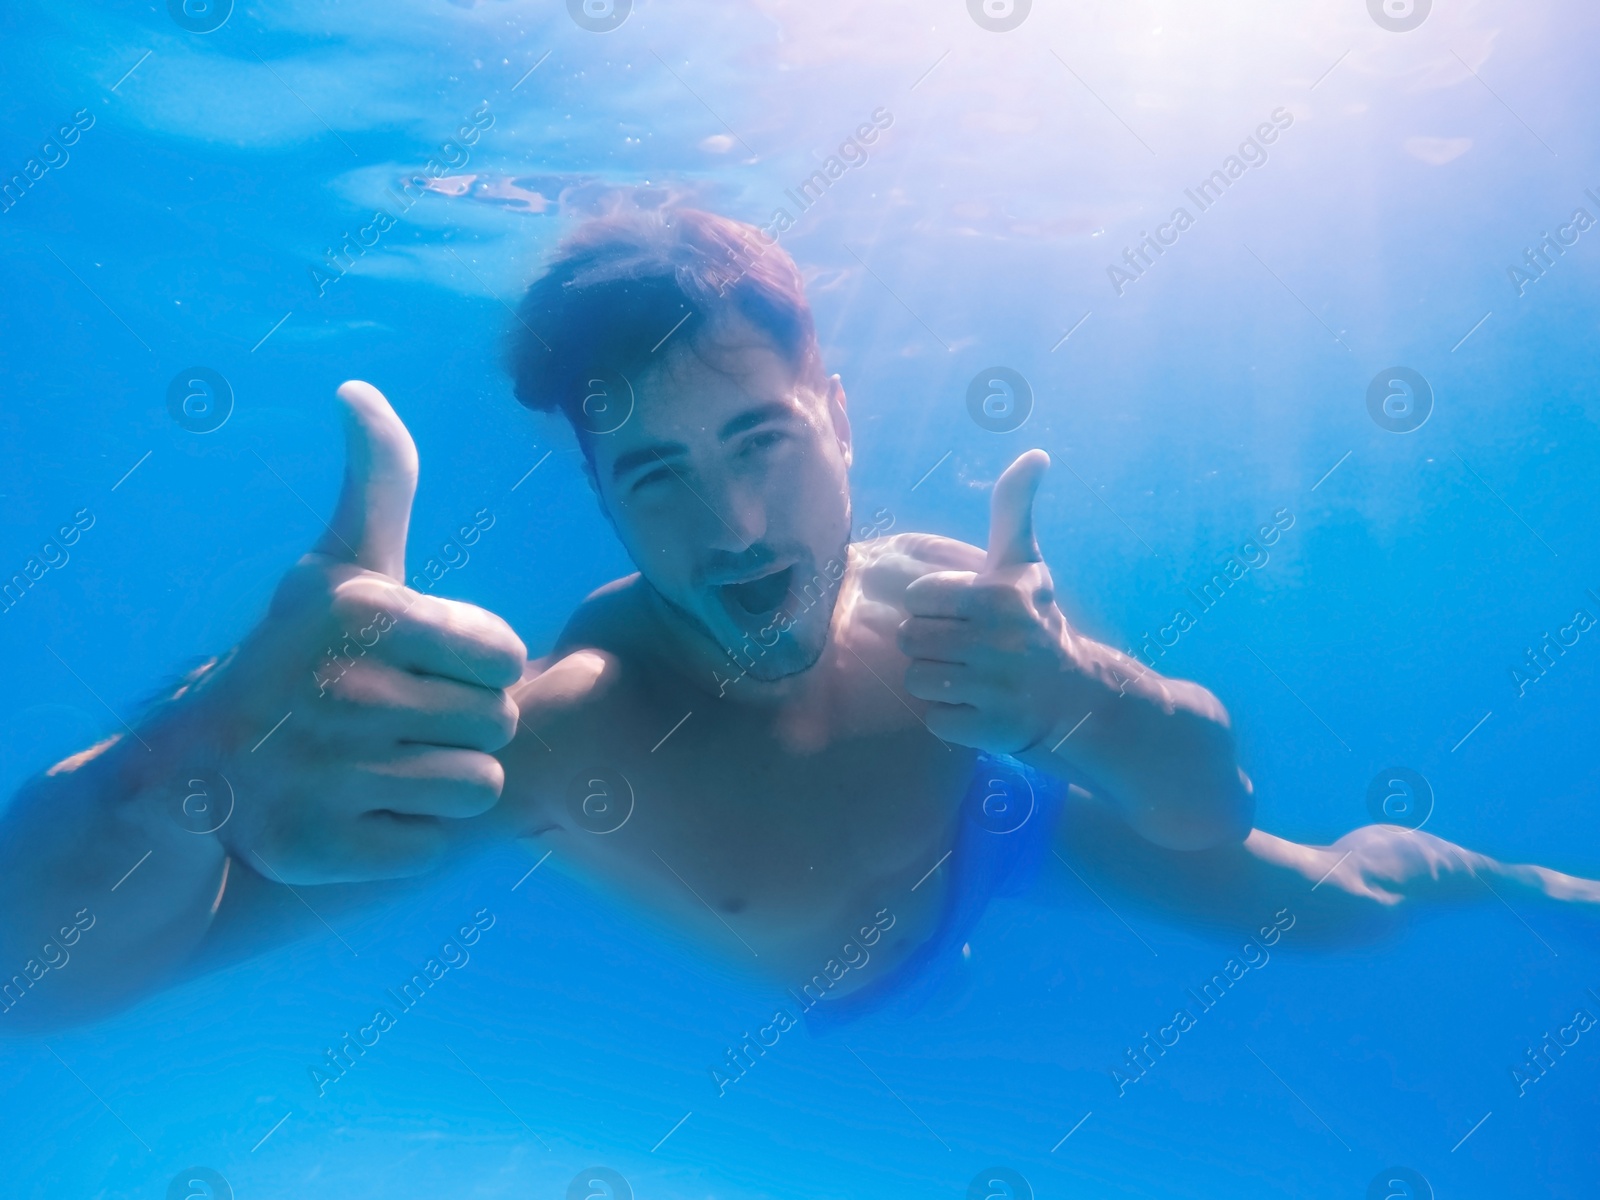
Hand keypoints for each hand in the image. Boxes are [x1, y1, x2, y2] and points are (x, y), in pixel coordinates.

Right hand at [194, 382, 526, 883]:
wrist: (201, 769)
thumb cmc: (297, 656)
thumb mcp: (338, 565)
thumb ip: (377, 481)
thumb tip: (359, 391)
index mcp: (360, 610)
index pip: (506, 655)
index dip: (478, 665)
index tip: (422, 665)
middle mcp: (338, 687)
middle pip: (496, 724)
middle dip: (461, 724)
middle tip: (393, 718)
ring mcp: (323, 772)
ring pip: (476, 787)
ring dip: (439, 782)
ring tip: (378, 763)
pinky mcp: (316, 848)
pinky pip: (432, 846)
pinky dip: (404, 836)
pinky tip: (353, 811)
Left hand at [897, 450, 1079, 753]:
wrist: (1077, 696)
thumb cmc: (1037, 621)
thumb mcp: (1024, 562)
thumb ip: (1014, 506)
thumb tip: (1035, 453)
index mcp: (997, 596)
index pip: (918, 596)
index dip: (936, 606)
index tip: (969, 614)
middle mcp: (998, 641)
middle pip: (909, 638)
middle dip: (932, 643)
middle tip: (967, 648)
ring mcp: (995, 688)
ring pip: (916, 679)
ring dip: (938, 681)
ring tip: (972, 676)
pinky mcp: (991, 729)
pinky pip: (935, 720)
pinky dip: (952, 718)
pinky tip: (980, 707)